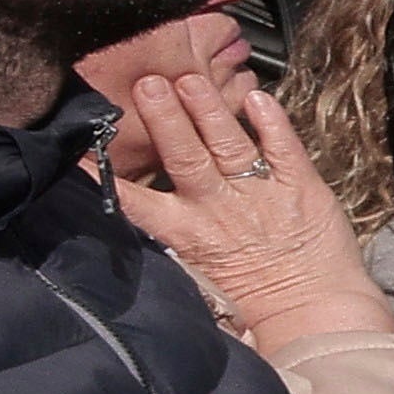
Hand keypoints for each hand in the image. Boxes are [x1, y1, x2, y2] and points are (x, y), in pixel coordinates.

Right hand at [95, 46, 387, 361]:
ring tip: (190, 80)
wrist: (312, 313)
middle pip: (185, 156)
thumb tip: (137, 201)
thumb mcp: (197, 264)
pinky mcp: (301, 187)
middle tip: (148, 85)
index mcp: (186, 232)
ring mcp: (260, 194)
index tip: (81, 145)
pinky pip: (284, 147)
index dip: (106, 174)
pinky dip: (271, 121)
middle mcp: (219, 208)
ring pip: (228, 144)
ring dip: (208, 110)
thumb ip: (171, 228)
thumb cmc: (254, 294)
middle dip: (166, 119)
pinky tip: (257, 97)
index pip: (136, 199)